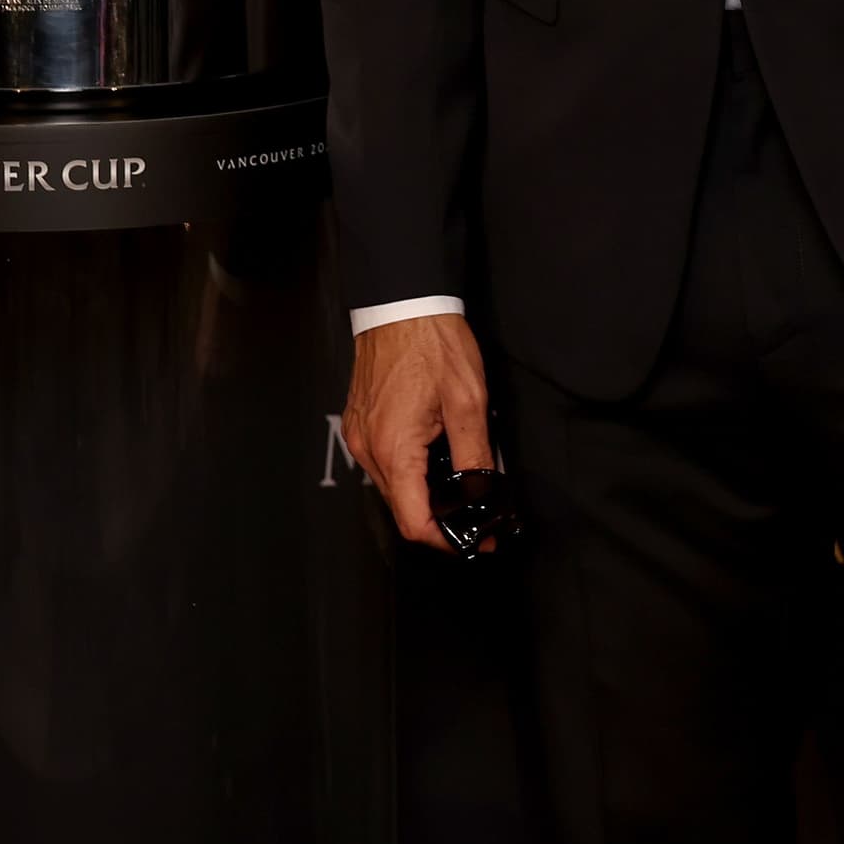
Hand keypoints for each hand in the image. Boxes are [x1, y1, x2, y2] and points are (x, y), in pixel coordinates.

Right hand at [344, 313, 495, 549]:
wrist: (401, 303)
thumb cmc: (432, 344)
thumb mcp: (468, 401)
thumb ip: (475, 455)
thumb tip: (484, 495)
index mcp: (395, 449)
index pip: (413, 523)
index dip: (446, 540)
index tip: (474, 540)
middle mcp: (368, 449)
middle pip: (401, 509)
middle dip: (439, 520)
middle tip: (477, 517)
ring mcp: (359, 436)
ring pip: (392, 488)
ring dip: (423, 496)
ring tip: (461, 487)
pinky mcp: (359, 424)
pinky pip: (383, 464)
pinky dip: (408, 472)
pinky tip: (434, 459)